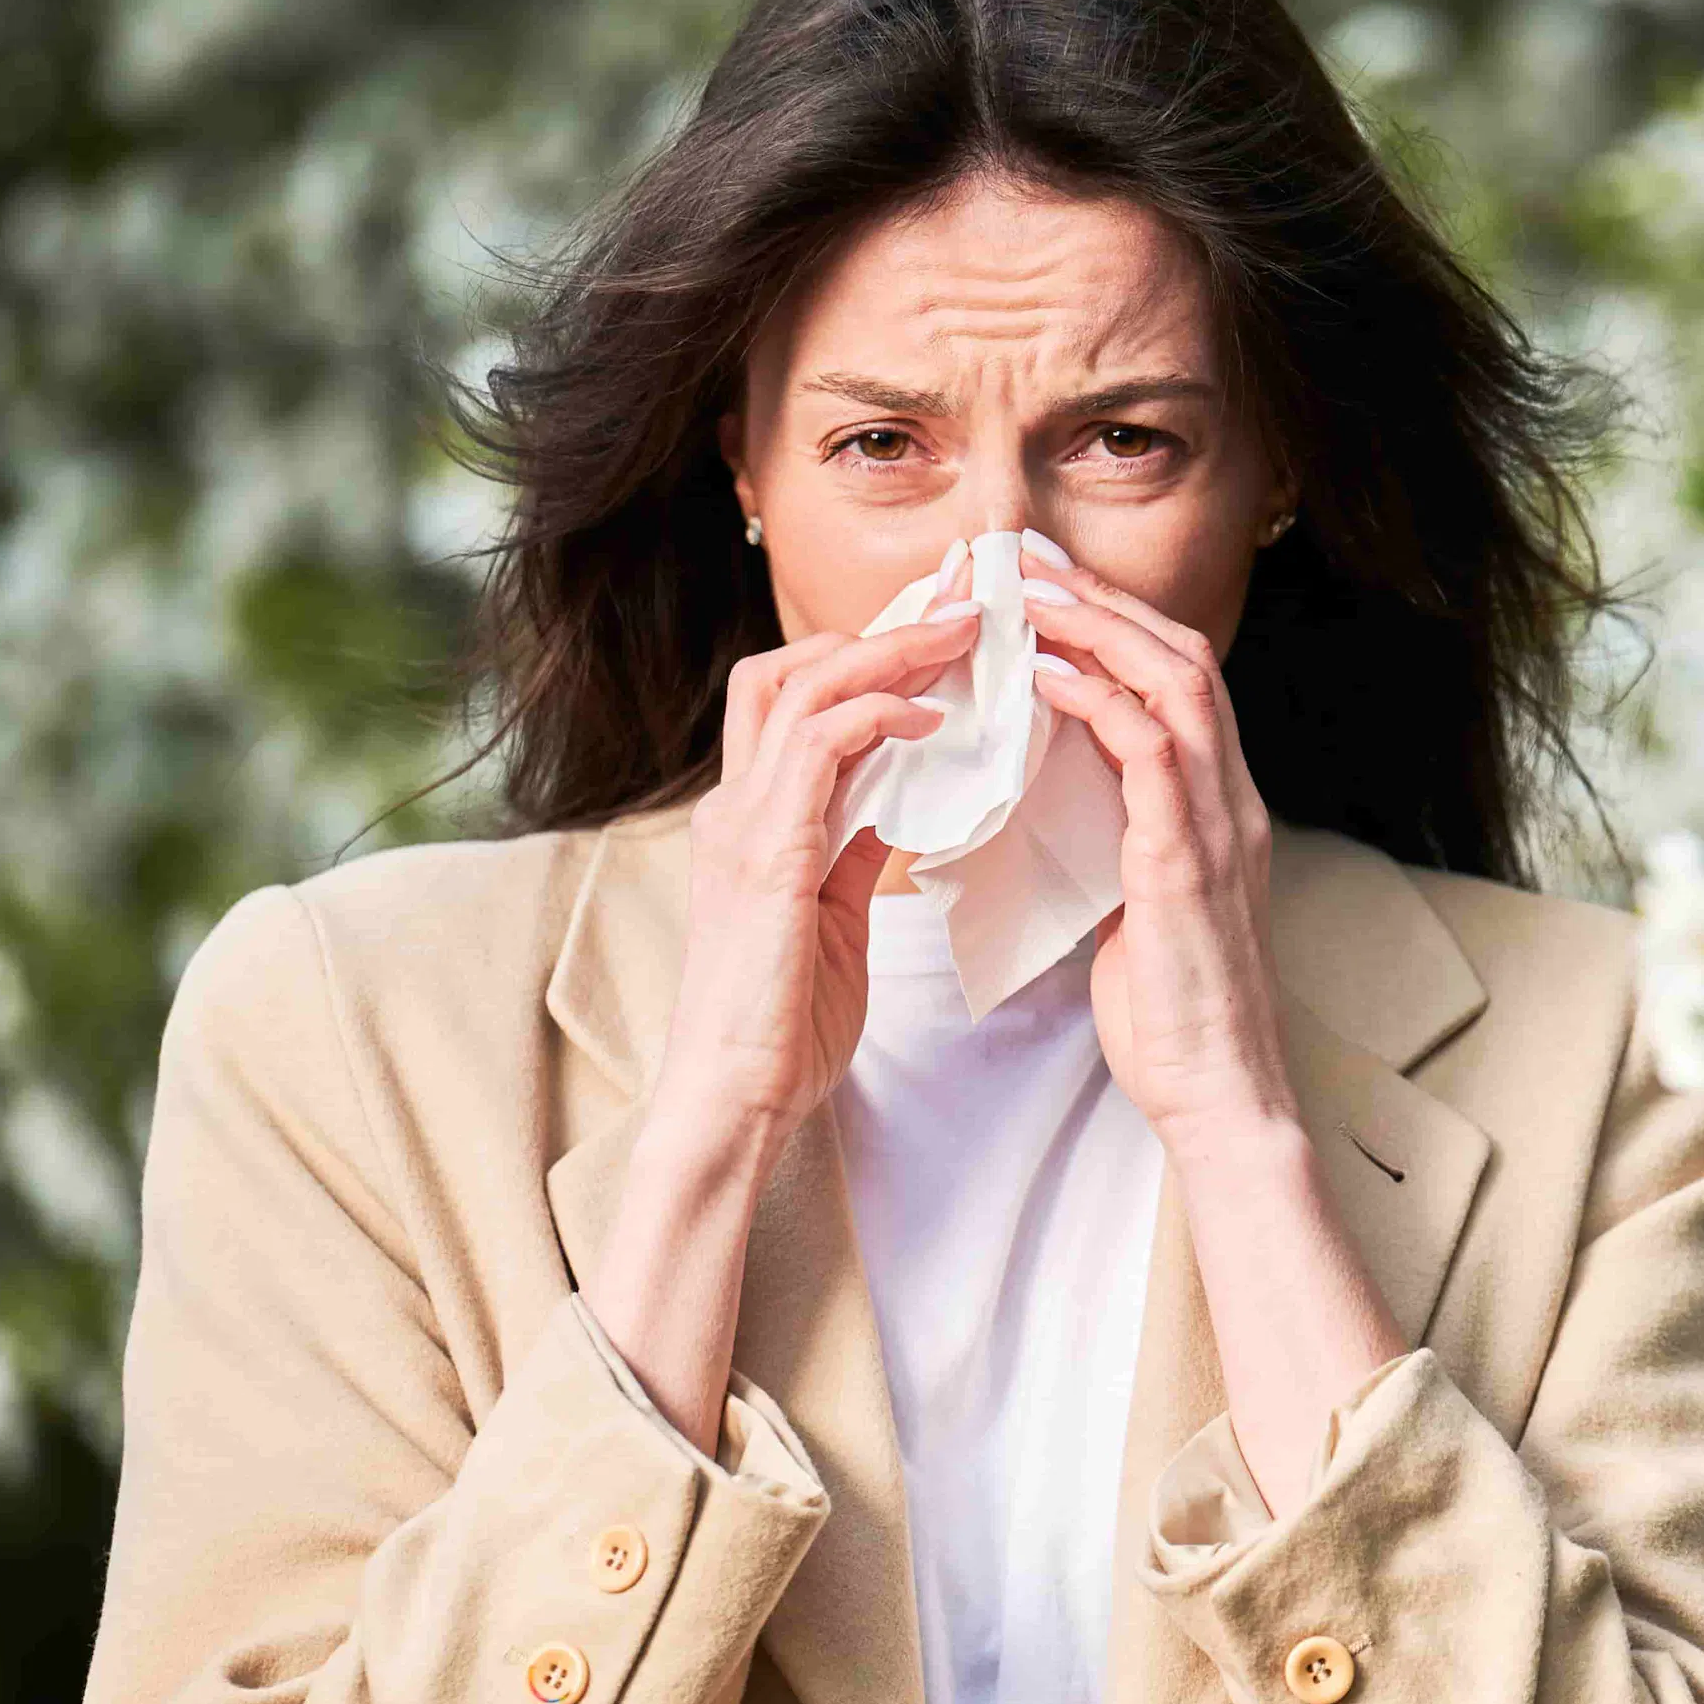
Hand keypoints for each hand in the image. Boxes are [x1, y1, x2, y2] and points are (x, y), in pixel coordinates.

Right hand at [584, 588, 979, 1445]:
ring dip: (889, 651)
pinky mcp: (764, 856)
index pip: (796, 697)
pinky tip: (932, 716)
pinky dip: (876, 716)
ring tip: (964, 635)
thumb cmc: (784, 1022)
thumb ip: (851, 850)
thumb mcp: (832, 914)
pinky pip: (816, 751)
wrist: (739, 1097)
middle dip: (880, 628)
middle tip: (967, 607)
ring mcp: (742, 825)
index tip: (950, 633)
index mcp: (752, 817)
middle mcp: (736, 806)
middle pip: (788, 668)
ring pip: (801, 687)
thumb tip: (897, 805)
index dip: (867, 654)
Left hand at [1030, 552, 1407, 1515]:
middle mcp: (1230, 800)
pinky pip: (1150, 752)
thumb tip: (1052, 803)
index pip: (1176, 682)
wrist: (1215, 1095)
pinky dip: (1096, 700)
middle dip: (1103, 600)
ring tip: (1024, 596)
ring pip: (1175, 683)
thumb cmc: (1169, 1015)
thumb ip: (1113, 844)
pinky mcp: (1188, 862)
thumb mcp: (1134, 906)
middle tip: (1022, 565)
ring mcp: (1218, 825)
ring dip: (1098, 628)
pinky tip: (1041, 677)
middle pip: (1182, 655)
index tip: (1039, 592)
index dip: (1113, 626)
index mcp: (1216, 808)